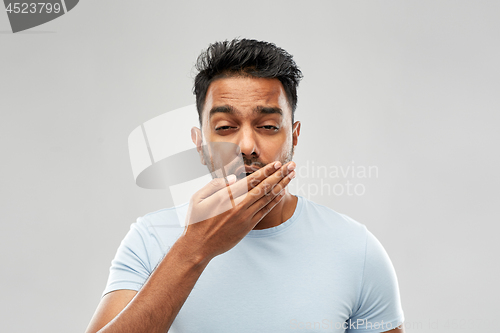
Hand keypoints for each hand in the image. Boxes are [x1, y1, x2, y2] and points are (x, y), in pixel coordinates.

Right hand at [180, 161, 295, 260]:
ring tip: (291, 176)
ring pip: (267, 198)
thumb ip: (215, 184)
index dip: (267, 171)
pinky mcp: (247, 226)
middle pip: (264, 187)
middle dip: (279, 174)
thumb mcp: (198, 198)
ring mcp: (245, 217)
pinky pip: (265, 211)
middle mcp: (238, 205)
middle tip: (291, 166)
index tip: (277, 163)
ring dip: (281, 186)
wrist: (199, 246)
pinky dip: (274, 201)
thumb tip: (233, 178)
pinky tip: (282, 193)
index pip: (252, 180)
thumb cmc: (196, 220)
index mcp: (226, 196)